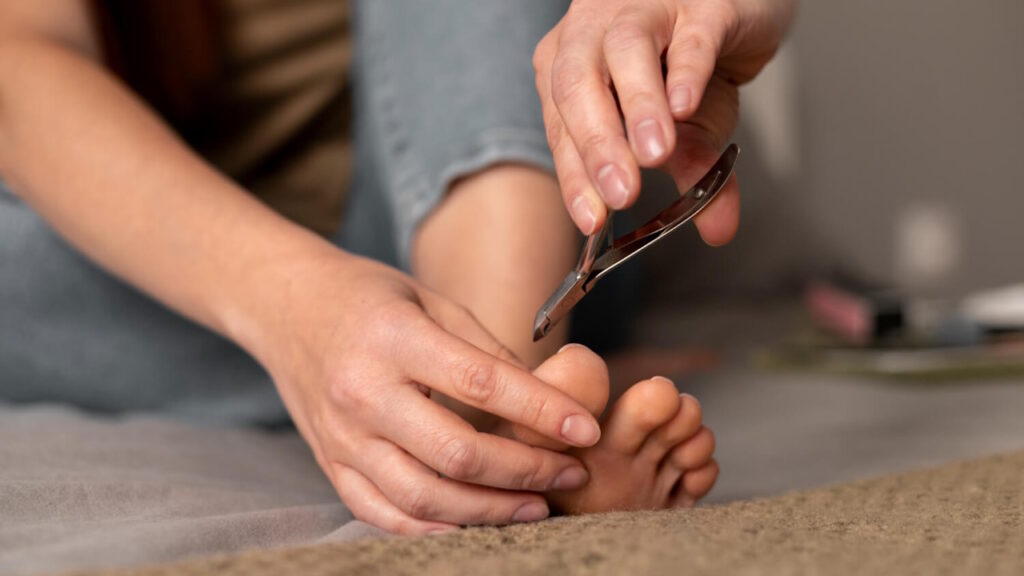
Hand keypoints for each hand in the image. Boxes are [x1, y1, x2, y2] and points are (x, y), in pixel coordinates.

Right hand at [256, 249, 599, 533]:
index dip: (541, 411)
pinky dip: (435, 530)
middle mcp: (363, 393)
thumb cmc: (368, 298)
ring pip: (423, 498)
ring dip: (489, 511)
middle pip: (456, 454)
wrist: (285, 307)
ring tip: (537, 506)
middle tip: (571, 473)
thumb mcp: (432, 301)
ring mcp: (341, 437)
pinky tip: (477, 523)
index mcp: (393, 339)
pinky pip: (384, 514)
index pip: (481, 384)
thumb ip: (487, 352)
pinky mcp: (330, 464)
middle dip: (526, 471)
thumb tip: (548, 401)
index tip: (585, 430)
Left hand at [533, 0, 795, 242]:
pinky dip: (686, 70)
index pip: (561, 126)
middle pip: (577, 84)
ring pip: (625, 50)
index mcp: (572, 64)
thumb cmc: (689, 58)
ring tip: (655, 155)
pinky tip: (687, 105)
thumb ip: (694, 171)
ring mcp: (647, 8)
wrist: (735, 0)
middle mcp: (595, 30)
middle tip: (621, 194)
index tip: (592, 220)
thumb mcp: (689, 124)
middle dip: (596, 145)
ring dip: (637, 106)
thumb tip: (719, 231)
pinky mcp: (702, 3)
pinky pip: (689, 35)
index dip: (575, 175)